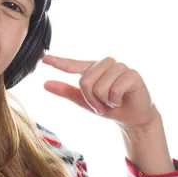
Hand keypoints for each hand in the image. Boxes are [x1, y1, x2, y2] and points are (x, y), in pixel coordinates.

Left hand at [41, 55, 158, 128]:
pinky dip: (115, 101)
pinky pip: (114, 90)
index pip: (72, 64)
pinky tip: (122, 100)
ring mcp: (120, 67)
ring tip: (112, 102)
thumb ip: (66, 91)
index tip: (44, 59)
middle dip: (91, 99)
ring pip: (99, 87)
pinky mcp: (132, 74)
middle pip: (84, 81)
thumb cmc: (109, 107)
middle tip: (101, 104)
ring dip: (104, 101)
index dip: (58, 62)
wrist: (133, 118)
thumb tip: (45, 84)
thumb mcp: (84, 101)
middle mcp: (105, 64)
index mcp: (92, 68)